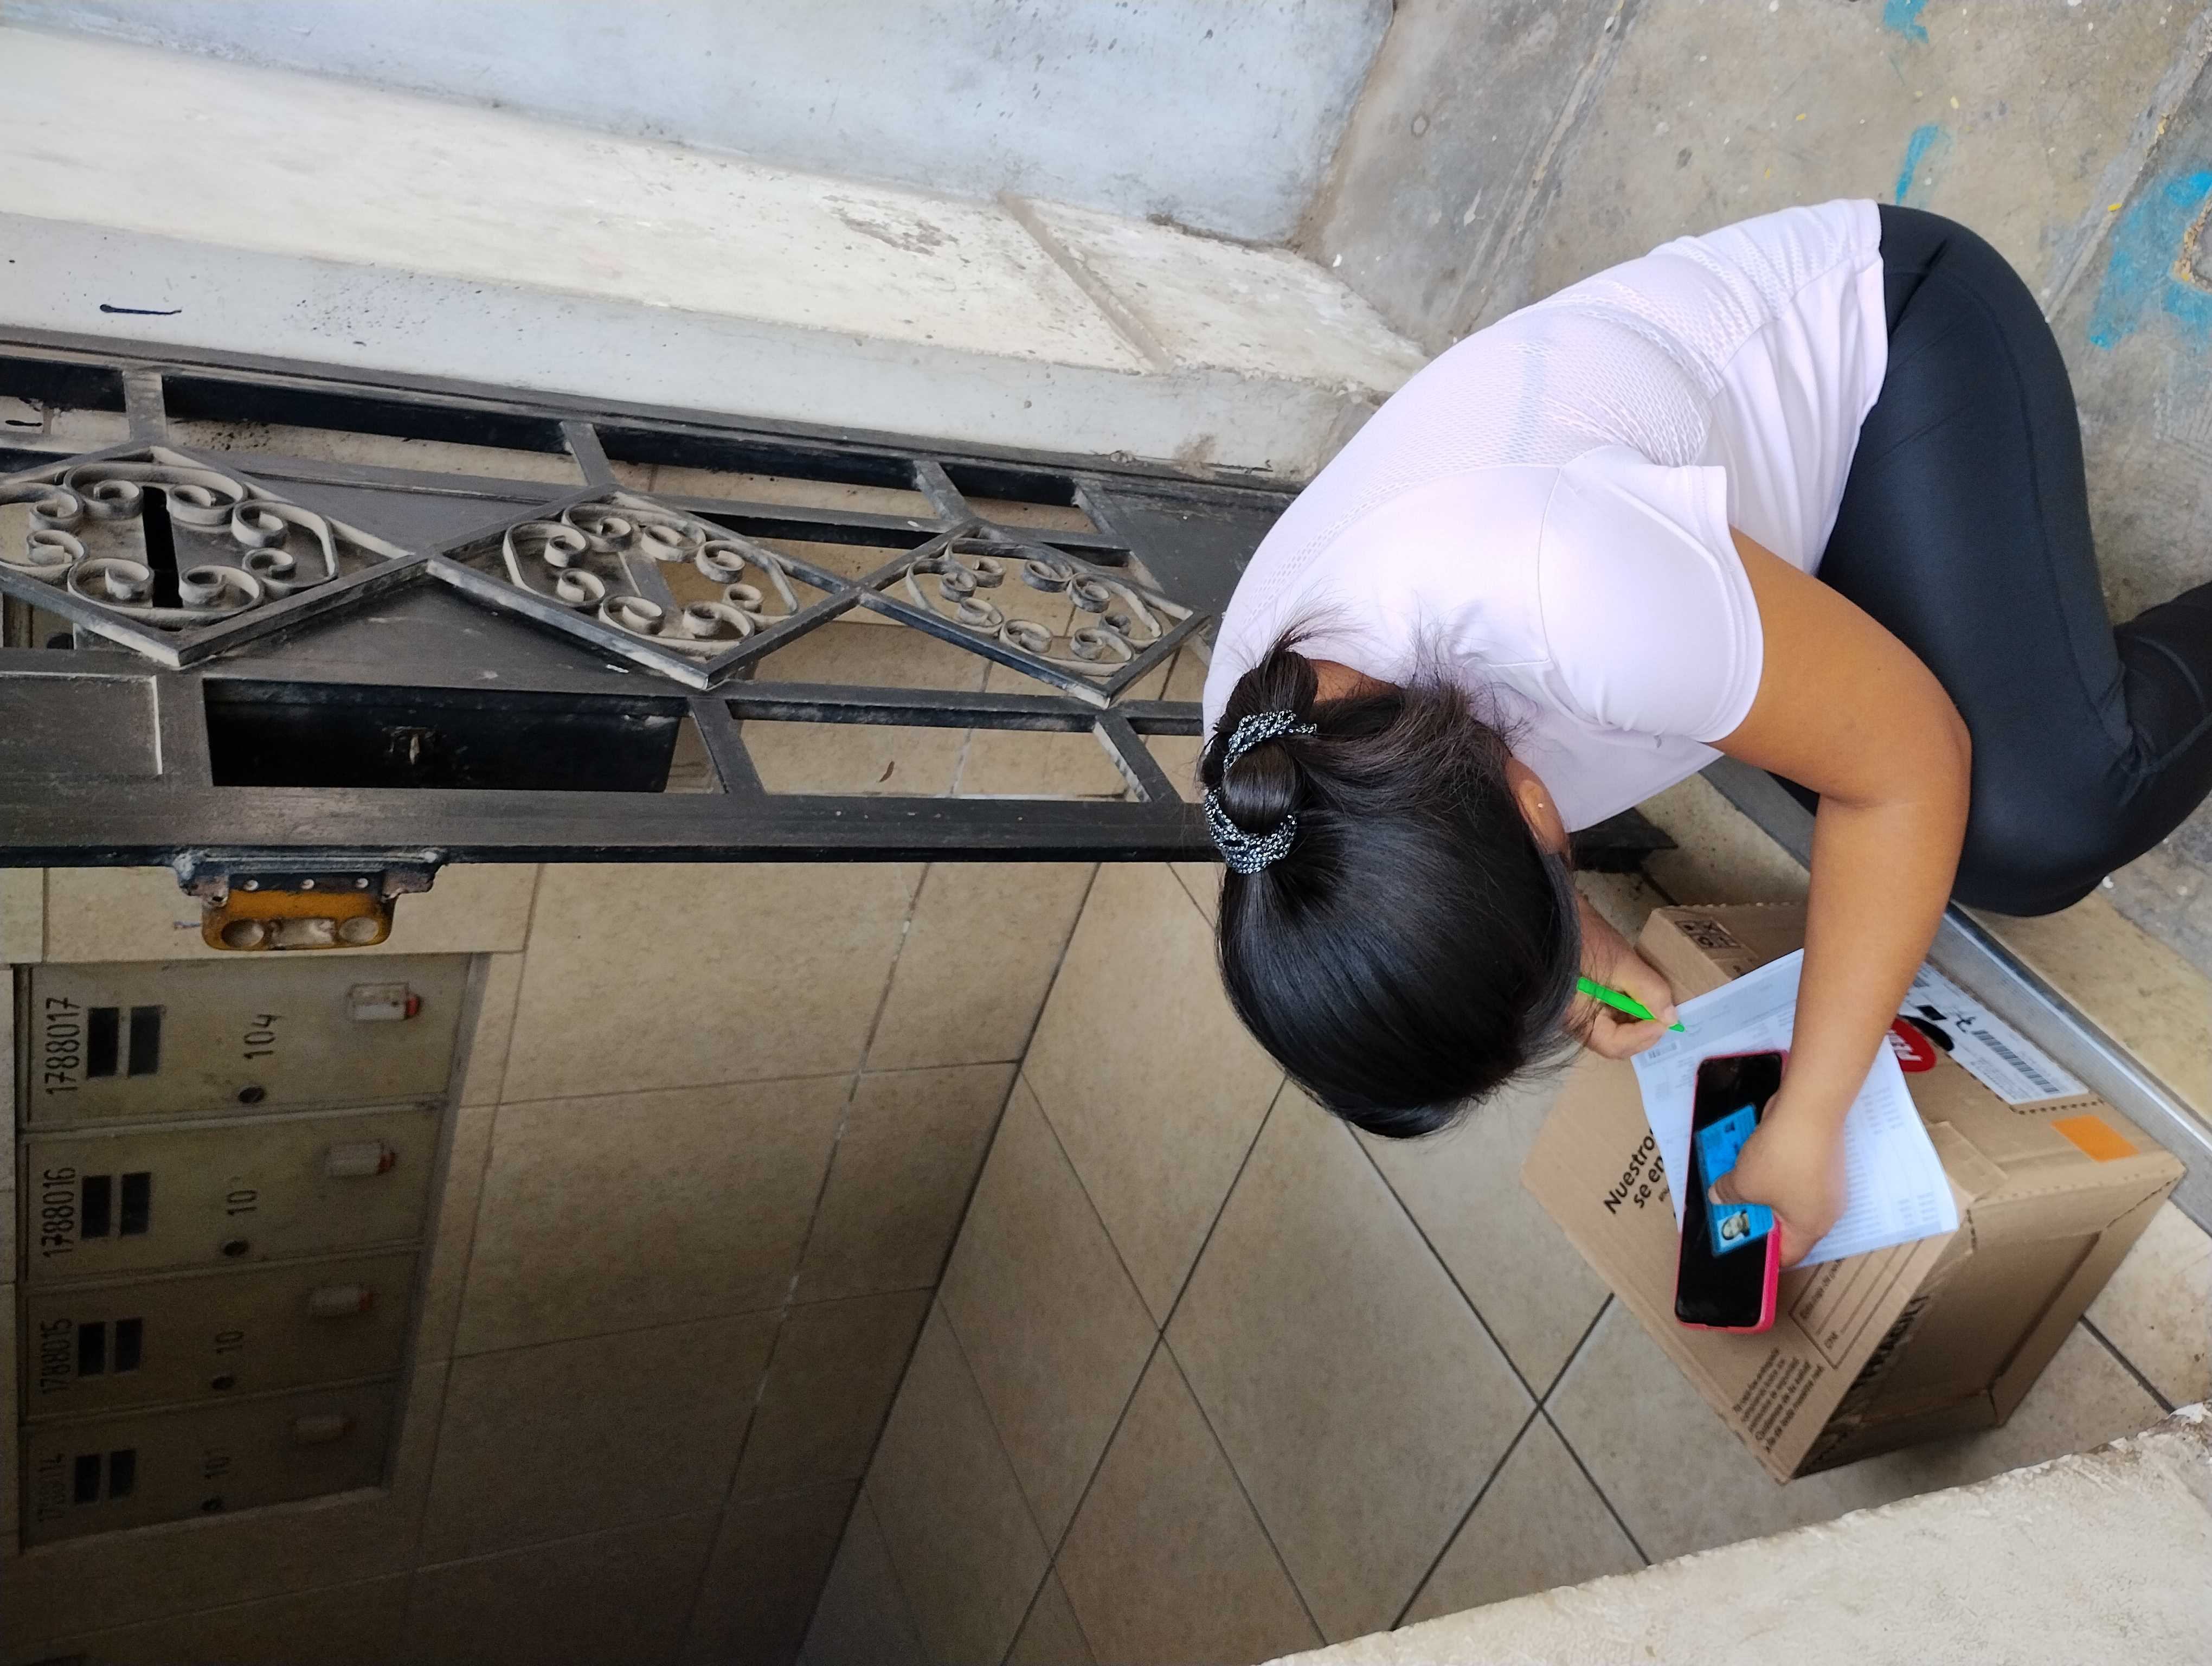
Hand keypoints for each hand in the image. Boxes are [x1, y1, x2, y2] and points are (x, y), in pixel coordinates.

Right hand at [1570, 900, 1679, 1060]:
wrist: (1553, 910)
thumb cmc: (1583, 938)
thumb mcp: (1621, 963)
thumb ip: (1648, 990)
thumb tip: (1670, 1017)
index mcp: (1577, 1019)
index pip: (1614, 1045)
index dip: (1644, 1036)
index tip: (1667, 1018)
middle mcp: (1575, 1021)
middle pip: (1614, 1039)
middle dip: (1643, 1029)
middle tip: (1665, 1012)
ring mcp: (1577, 1008)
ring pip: (1613, 1025)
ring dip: (1637, 1017)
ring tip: (1655, 1001)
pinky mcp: (1581, 994)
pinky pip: (1607, 1009)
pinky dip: (1627, 1004)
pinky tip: (1639, 990)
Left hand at [1709, 1100, 1845, 1266]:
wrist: (1809, 1107)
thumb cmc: (1782, 1156)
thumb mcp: (1743, 1182)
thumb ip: (1728, 1195)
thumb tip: (1720, 1197)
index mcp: (1811, 1226)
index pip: (1787, 1254)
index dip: (1761, 1252)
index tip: (1738, 1243)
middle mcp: (1824, 1208)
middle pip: (1784, 1221)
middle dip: (1754, 1212)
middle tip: (1729, 1207)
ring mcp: (1824, 1180)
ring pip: (1784, 1191)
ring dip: (1758, 1184)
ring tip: (1731, 1177)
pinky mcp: (1818, 1156)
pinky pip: (1789, 1169)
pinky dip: (1768, 1165)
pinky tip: (1747, 1154)